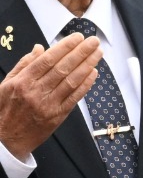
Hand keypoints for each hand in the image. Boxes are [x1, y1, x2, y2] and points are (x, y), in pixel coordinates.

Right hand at [0, 34, 101, 158]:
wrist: (4, 140)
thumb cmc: (4, 110)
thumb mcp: (6, 84)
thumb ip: (24, 65)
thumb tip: (39, 48)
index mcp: (22, 82)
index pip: (47, 60)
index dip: (64, 47)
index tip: (77, 37)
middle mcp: (35, 92)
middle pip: (63, 68)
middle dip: (81, 52)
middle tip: (94, 42)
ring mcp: (47, 104)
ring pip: (71, 81)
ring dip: (87, 65)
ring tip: (98, 54)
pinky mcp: (57, 116)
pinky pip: (74, 97)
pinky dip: (85, 85)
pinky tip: (93, 73)